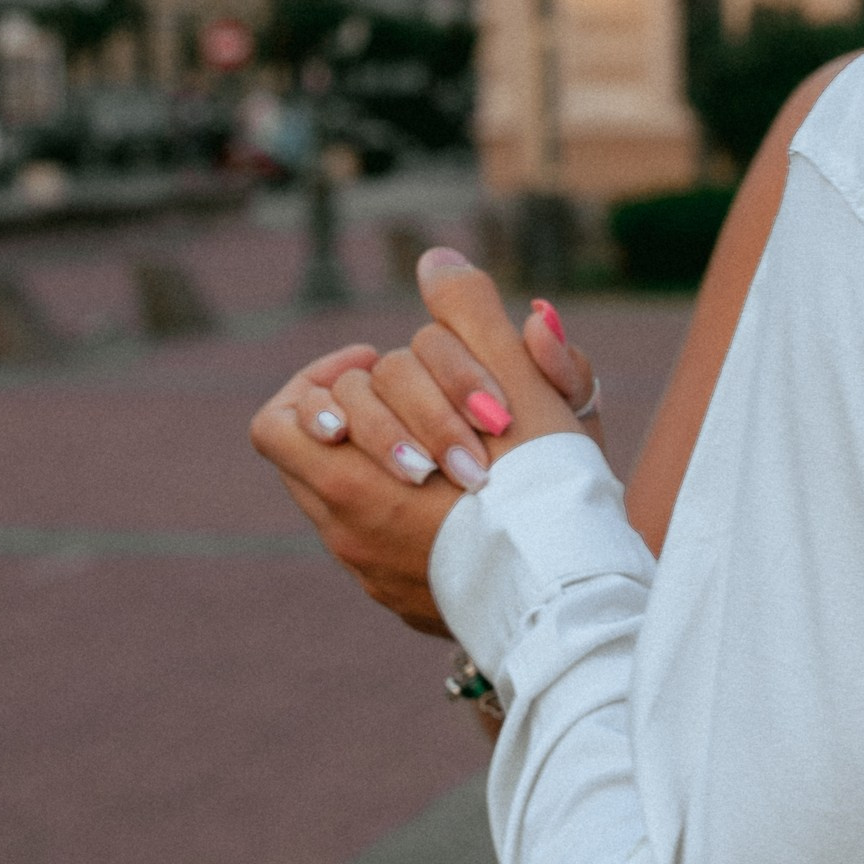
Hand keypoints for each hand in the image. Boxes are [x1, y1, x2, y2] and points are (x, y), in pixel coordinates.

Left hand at [248, 254, 587, 633]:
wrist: (578, 600)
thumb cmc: (547, 489)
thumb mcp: (514, 382)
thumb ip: (470, 313)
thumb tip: (436, 261)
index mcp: (351, 486)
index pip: (285, 420)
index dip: (328, 380)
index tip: (382, 363)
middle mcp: (349, 538)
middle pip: (307, 457)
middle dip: (361, 413)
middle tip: (421, 402)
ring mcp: (375, 574)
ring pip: (341, 496)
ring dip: (381, 456)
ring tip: (441, 443)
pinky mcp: (406, 602)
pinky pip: (377, 542)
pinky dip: (404, 507)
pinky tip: (463, 497)